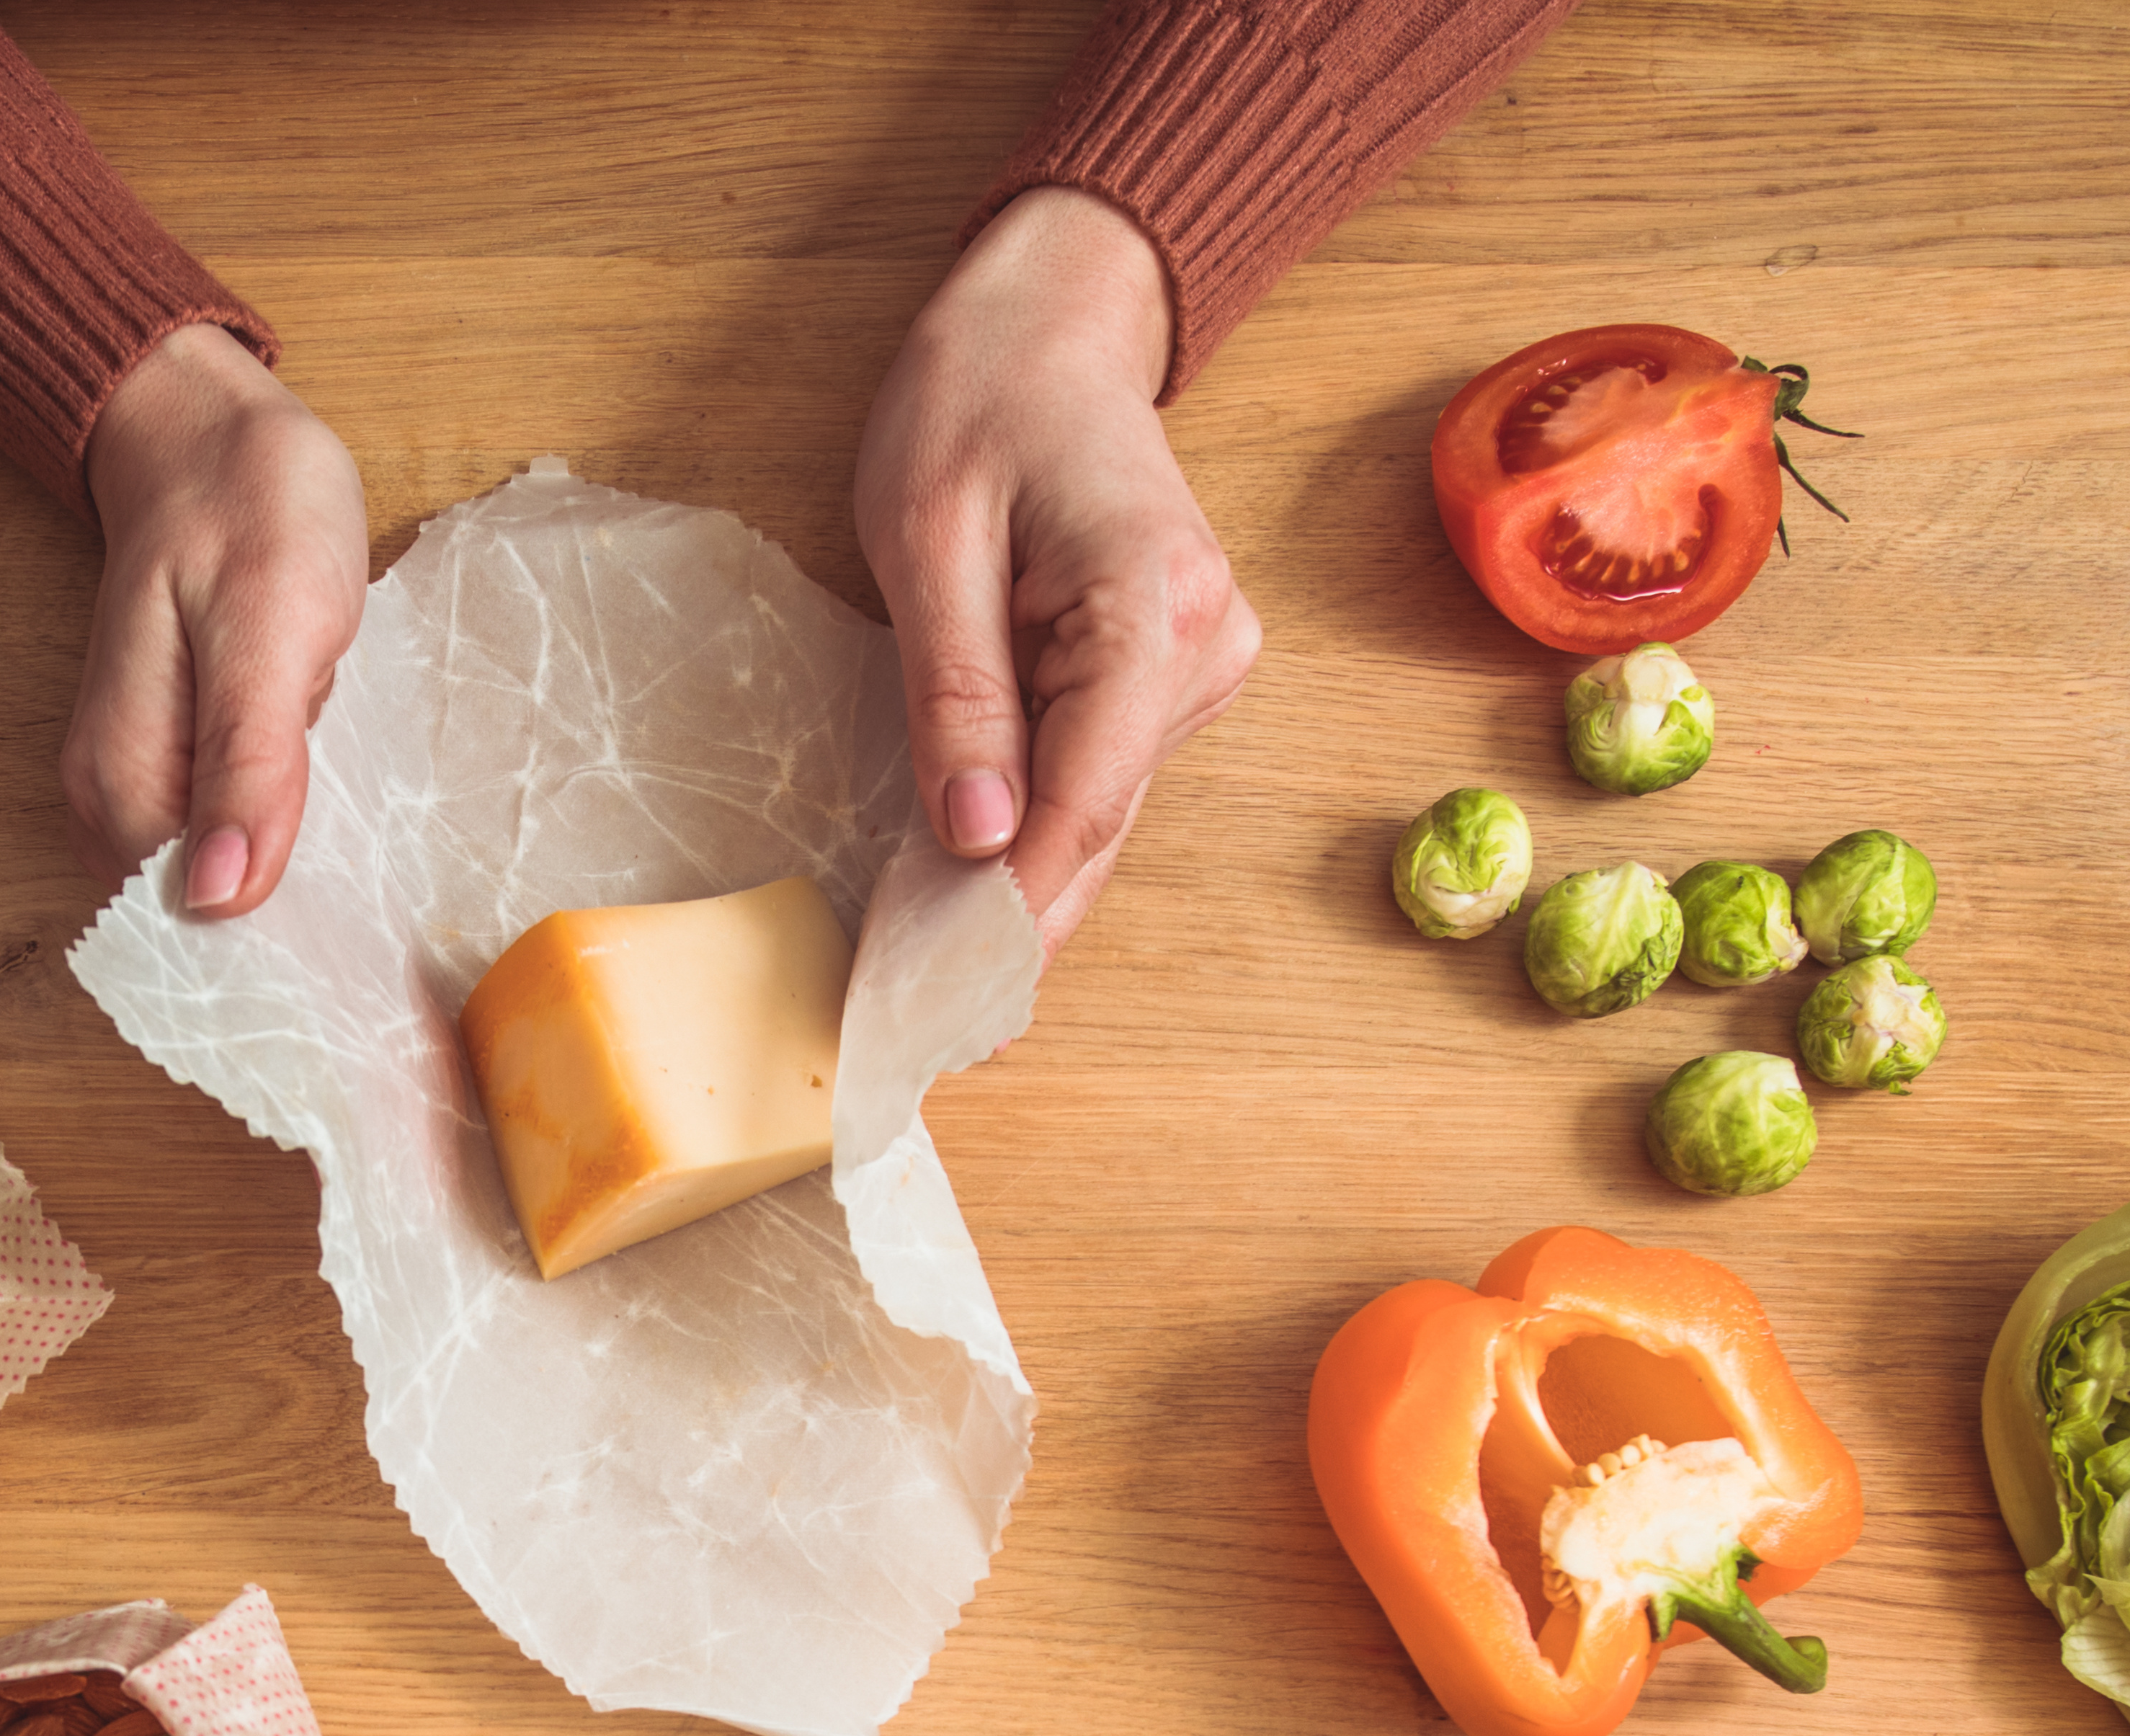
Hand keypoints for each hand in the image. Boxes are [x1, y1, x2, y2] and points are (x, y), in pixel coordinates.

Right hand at [67, 323, 371, 916]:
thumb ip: (245, 764)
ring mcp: (142, 779)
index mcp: (122, 779)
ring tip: (362, 852)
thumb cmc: (247, 510)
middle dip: (288, 919)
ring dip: (294, 875)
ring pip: (223, 877)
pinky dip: (286, 828)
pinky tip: (333, 805)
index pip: (190, 920)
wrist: (211, 434)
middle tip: (378, 909)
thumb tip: (217, 898)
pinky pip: (233, 829)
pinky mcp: (179, 758)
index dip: (272, 943)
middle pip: (202, 911)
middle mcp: (111, 798)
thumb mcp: (268, 627)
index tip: (354, 959)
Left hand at [854, 188, 1260, 954]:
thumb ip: (955, 692)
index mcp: (1158, 608)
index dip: (1008, 908)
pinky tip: (968, 884)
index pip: (1086, 800)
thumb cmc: (978, 399)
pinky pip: (1100, 776)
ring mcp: (1203, 665)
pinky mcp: (1175, 673)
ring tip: (924, 961)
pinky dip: (1037, 828)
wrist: (1053, 322)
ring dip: (1020, 882)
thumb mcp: (927, 537)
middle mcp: (1207, 648)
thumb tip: (974, 839)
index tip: (936, 993)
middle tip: (922, 1019)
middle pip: (1101, 825)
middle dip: (1011, 920)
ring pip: (1103, 813)